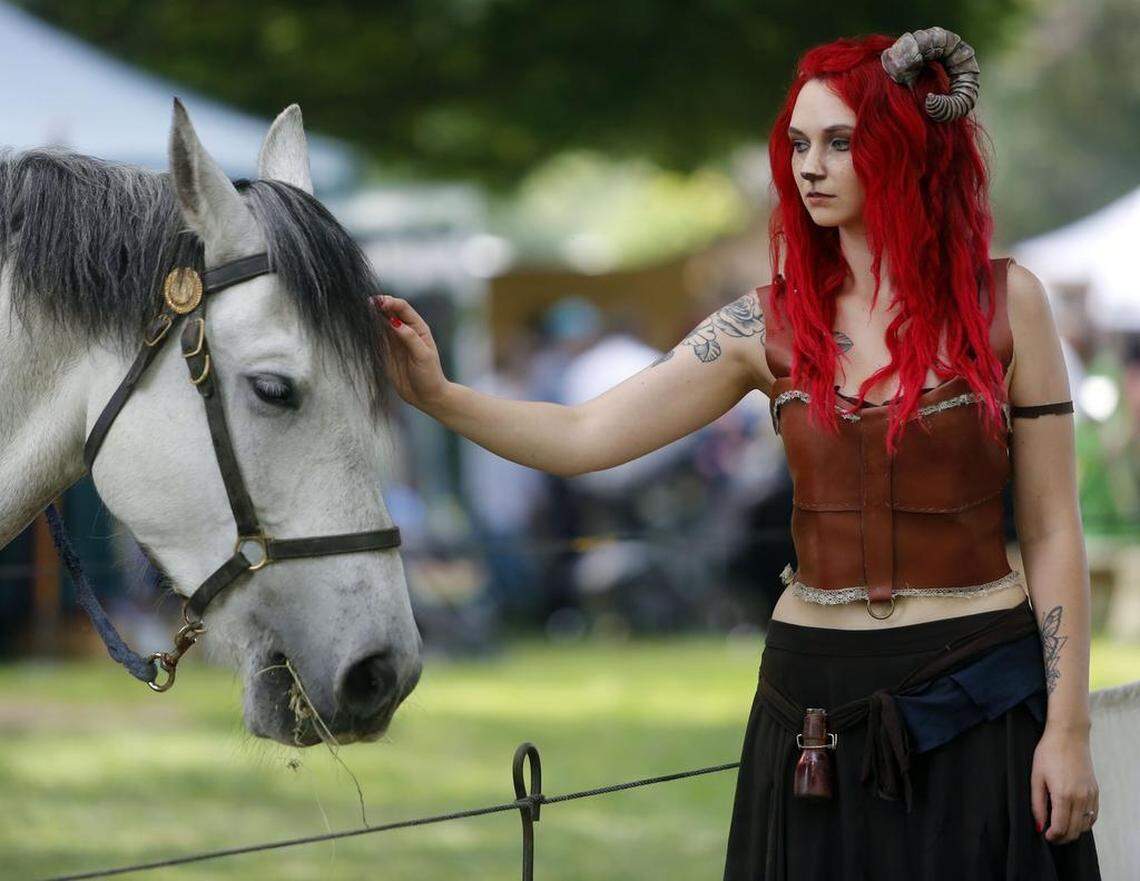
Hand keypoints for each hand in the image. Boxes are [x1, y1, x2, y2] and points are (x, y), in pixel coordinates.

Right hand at [371, 293, 448, 410]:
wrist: (426, 396)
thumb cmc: (430, 375)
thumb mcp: (423, 355)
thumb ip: (410, 338)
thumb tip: (395, 322)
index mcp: (418, 328)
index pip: (403, 309)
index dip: (391, 303)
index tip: (380, 303)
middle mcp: (406, 331)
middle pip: (390, 312)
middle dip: (379, 305)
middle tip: (366, 303)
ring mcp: (395, 341)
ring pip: (381, 322)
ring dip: (372, 316)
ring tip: (361, 311)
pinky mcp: (386, 351)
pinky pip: (376, 337)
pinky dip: (370, 330)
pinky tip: (362, 326)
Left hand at [1031, 725, 1098, 843]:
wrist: (1069, 736)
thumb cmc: (1049, 753)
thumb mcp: (1036, 777)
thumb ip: (1037, 803)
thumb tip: (1039, 825)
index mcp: (1063, 795)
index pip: (1061, 827)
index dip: (1053, 836)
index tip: (1045, 835)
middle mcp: (1080, 798)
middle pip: (1074, 830)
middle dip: (1062, 837)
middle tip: (1051, 835)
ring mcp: (1090, 795)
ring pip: (1085, 825)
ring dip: (1074, 831)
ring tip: (1061, 828)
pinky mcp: (1095, 791)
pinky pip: (1093, 815)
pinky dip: (1085, 822)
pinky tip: (1074, 820)